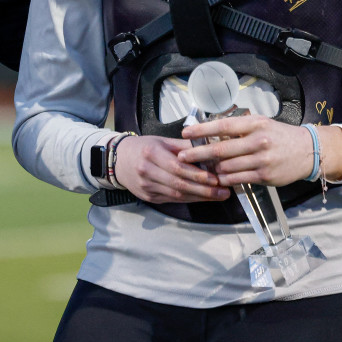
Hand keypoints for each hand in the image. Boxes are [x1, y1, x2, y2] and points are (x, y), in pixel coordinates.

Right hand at [112, 135, 230, 202]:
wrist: (118, 160)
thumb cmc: (143, 147)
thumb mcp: (162, 141)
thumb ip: (184, 146)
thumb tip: (208, 149)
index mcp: (151, 153)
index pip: (178, 167)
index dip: (198, 175)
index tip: (216, 178)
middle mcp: (147, 171)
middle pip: (179, 184)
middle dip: (204, 190)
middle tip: (223, 191)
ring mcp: (146, 186)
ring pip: (177, 195)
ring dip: (200, 197)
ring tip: (218, 196)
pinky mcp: (148, 197)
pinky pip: (172, 200)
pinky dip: (189, 200)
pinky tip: (202, 198)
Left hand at [179, 114, 314, 186]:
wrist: (307, 151)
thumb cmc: (279, 135)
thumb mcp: (261, 124)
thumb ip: (239, 128)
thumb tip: (211, 132)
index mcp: (254, 124)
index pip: (222, 126)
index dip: (201, 130)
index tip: (185, 133)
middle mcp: (257, 141)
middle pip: (220, 149)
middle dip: (198, 154)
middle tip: (183, 156)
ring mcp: (261, 160)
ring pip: (226, 167)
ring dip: (212, 169)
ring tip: (203, 168)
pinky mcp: (265, 176)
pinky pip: (237, 179)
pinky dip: (225, 179)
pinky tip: (219, 177)